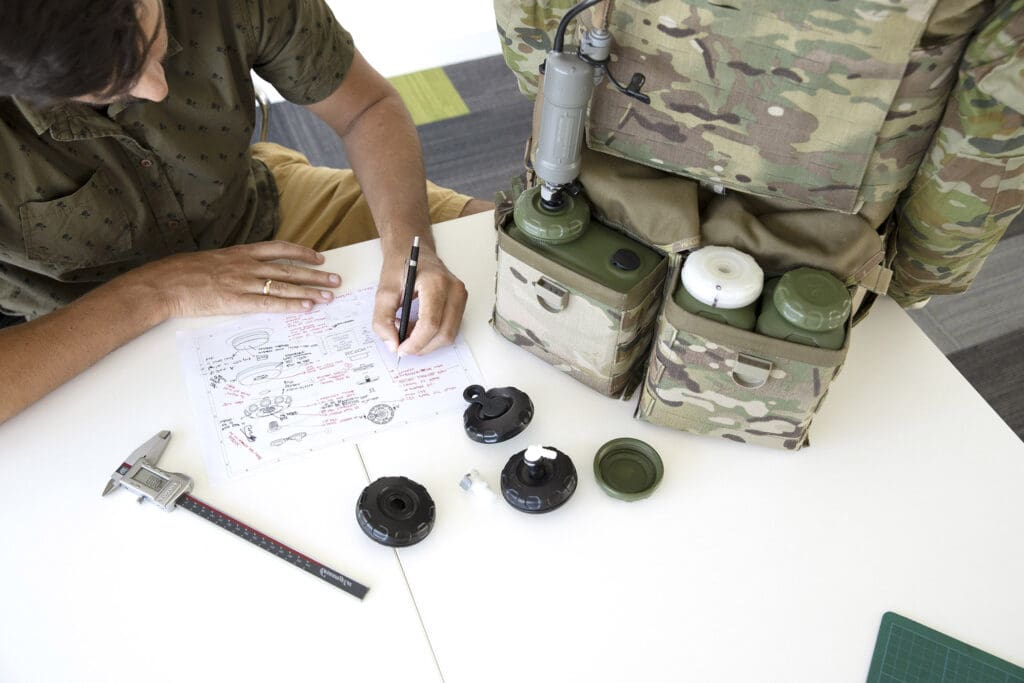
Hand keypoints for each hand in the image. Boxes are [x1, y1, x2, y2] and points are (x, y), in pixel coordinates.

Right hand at [125, 241, 340, 318]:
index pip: (279, 249)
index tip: (319, 257)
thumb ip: (235, 264)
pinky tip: (306, 307)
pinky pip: (269, 303)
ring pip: (284, 285)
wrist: (164, 283)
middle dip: (316, 275)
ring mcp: (243, 283)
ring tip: (329, 295)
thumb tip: (251, 270)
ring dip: (310, 291)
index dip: (302, 252)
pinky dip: (290, 304)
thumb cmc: (184, 272)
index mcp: (241, 253)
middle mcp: (246, 265)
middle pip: (289, 268)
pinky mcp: (237, 302)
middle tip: (336, 279)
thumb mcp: (213, 260)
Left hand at [372, 243, 466, 355]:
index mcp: (436, 282)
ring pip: (448, 335)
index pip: (431, 323)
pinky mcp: (460, 302)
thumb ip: (383, 319)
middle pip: (443, 333)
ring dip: (427, 341)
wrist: (412, 248)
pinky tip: (417, 326)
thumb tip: (392, 343)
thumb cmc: (401, 265)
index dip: (415, 342)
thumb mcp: (384, 290)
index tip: (400, 349)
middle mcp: (454, 289)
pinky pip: (450, 328)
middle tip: (401, 344)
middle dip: (421, 346)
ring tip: (407, 329)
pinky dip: (433, 335)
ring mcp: (460, 296)